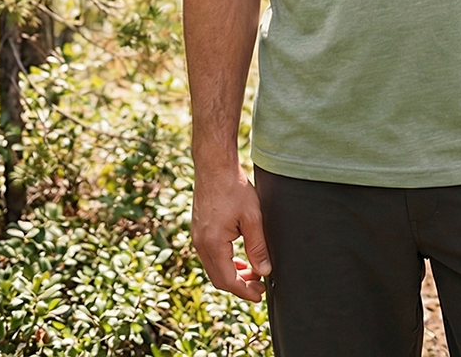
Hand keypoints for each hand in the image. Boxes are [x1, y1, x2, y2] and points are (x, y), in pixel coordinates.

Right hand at [191, 166, 271, 301]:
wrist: (214, 166)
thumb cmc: (233, 188)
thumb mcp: (252, 217)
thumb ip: (258, 246)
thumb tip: (264, 270)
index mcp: (213, 244)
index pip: (228, 280)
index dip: (245, 291)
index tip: (259, 295)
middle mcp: (201, 244)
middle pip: (219, 278)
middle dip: (240, 285)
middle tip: (259, 286)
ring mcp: (197, 237)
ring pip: (214, 268)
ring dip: (233, 273)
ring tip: (252, 272)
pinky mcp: (199, 230)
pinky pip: (211, 256)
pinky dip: (225, 262)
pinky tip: (239, 259)